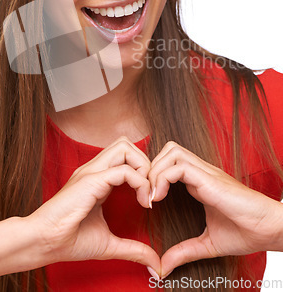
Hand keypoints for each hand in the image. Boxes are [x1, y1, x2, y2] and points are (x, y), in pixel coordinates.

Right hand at [27, 137, 159, 271]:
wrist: (43, 243)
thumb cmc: (69, 241)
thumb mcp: (109, 244)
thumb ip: (133, 248)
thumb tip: (155, 262)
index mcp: (97, 178)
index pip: (125, 156)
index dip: (143, 172)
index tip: (149, 200)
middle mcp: (94, 170)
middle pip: (126, 143)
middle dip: (145, 162)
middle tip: (151, 191)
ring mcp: (91, 172)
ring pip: (125, 147)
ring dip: (143, 167)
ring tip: (147, 193)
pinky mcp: (91, 181)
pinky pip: (124, 170)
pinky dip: (140, 182)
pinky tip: (143, 202)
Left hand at [149, 141, 282, 277]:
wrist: (270, 229)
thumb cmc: (246, 232)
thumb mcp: (208, 243)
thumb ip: (184, 251)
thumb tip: (164, 266)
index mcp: (200, 181)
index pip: (170, 162)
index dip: (154, 176)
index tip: (149, 203)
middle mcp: (201, 172)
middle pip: (168, 149)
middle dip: (151, 167)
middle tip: (146, 195)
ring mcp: (206, 172)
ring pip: (171, 151)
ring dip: (155, 171)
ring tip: (153, 197)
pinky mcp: (210, 179)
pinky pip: (178, 166)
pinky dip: (162, 178)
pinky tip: (160, 199)